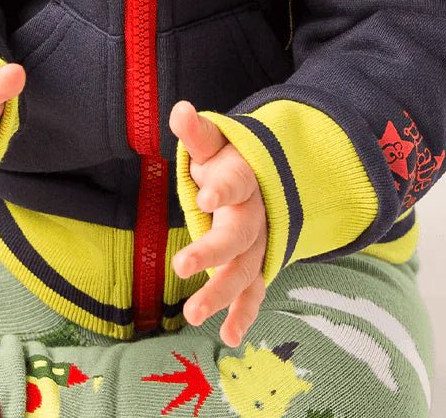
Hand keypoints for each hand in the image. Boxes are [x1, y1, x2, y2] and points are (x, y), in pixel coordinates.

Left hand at [168, 99, 267, 346]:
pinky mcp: (258, 266)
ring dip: (222, 293)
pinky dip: (244, 314)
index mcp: (244, 179)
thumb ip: (196, 131)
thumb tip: (179, 108)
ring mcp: (260, 244)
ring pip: (245, 271)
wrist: (266, 181)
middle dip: (212, 252)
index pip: (235, 183)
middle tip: (180, 265)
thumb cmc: (228, 161)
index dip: (221, 189)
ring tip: (192, 315)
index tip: (204, 197)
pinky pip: (254, 292)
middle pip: (239, 235)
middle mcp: (255, 214)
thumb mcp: (213, 143)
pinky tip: (228, 336)